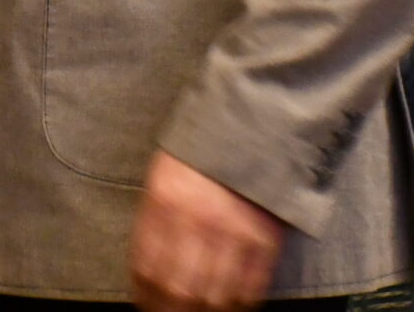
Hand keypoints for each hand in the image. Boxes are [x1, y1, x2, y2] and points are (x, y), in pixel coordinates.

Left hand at [128, 153, 283, 311]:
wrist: (253, 121)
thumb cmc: (201, 150)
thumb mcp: (164, 175)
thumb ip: (155, 221)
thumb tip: (147, 274)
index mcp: (164, 201)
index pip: (148, 268)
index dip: (146, 297)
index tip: (147, 306)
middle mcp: (196, 221)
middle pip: (180, 290)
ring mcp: (234, 232)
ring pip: (216, 296)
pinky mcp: (267, 239)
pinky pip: (251, 287)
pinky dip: (240, 305)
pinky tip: (231, 307)